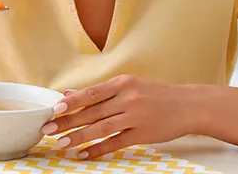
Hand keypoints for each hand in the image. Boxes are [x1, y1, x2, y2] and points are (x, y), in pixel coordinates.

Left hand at [41, 75, 194, 159]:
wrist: (189, 105)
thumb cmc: (157, 95)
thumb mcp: (130, 86)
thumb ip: (101, 92)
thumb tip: (70, 95)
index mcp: (123, 83)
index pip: (91, 93)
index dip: (71, 102)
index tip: (54, 109)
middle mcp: (128, 98)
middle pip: (92, 111)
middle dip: (67, 121)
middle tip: (48, 129)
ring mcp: (136, 116)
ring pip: (101, 127)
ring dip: (79, 136)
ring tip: (61, 143)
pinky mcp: (143, 134)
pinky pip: (116, 142)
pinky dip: (98, 149)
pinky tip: (84, 153)